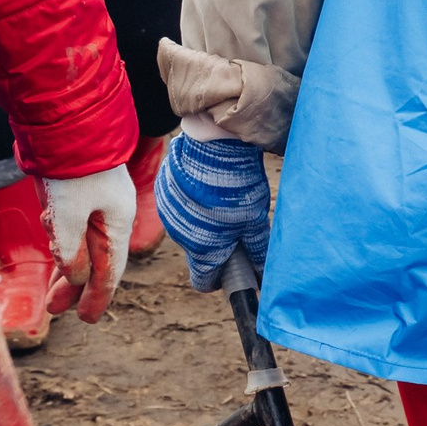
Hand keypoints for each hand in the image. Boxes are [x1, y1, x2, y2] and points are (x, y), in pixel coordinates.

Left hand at [40, 165, 136, 322]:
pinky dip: (62, 242)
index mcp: (118, 219)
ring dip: (65, 269)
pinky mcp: (75, 193)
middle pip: (95, 259)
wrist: (64, 122)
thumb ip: (71, 251)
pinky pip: (71, 226)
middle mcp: (109, 213)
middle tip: (56, 310)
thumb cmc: (72, 169)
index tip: (87, 319)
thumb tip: (74, 278)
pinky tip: (51, 244)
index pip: (111, 268)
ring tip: (50, 294)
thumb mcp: (68, 216)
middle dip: (76, 287)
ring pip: (80, 245)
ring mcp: (92, 202)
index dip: (98, 296)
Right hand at [153, 130, 271, 292]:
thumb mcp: (254, 220)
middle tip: (238, 222)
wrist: (211, 145)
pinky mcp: (163, 189)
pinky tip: (207, 181)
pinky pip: (178, 203)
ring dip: (203, 218)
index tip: (233, 268)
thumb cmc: (235, 186)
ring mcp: (167, 212)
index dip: (220, 279)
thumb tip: (263, 273)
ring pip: (188, 225)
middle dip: (216, 243)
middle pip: (199, 251)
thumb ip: (257, 249)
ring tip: (223, 195)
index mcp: (202, 250)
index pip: (204, 281)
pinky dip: (191, 198)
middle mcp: (179, 236)